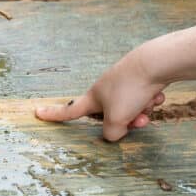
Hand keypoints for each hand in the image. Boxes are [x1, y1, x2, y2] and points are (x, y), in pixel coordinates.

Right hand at [34, 51, 168, 141]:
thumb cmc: (130, 90)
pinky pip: (144, 99)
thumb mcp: (117, 119)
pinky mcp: (140, 79)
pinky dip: (151, 100)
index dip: (54, 115)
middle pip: (112, 116)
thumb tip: (116, 132)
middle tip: (139, 120)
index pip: (70, 111)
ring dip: (143, 111)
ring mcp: (123, 83)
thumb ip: (111, 133)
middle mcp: (106, 90)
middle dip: (128, 121)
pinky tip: (158, 94)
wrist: (156, 63)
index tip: (37, 112)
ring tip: (150, 103)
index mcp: (93, 97)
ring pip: (131, 109)